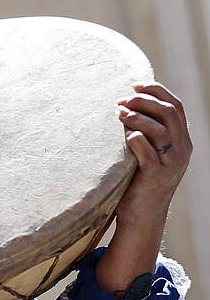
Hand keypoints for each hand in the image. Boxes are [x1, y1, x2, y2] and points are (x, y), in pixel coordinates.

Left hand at [114, 81, 192, 228]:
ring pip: (159, 130)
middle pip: (169, 113)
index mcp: (182, 140)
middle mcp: (181, 149)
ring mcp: (170, 164)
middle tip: (121, 100)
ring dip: (137, 117)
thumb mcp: (149, 152)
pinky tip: (125, 135)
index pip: (175, 106)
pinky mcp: (155, 176)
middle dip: (144, 100)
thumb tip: (125, 104)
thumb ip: (146, 131)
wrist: (142, 214)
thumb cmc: (138, 179)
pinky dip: (135, 140)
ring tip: (118, 113)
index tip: (134, 84)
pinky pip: (147, 153)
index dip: (156, 91)